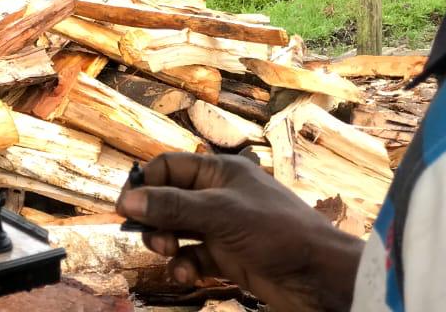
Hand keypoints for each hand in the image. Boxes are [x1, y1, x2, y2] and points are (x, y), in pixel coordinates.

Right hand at [116, 153, 363, 311]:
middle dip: (154, 218)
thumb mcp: (220, 214)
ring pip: (178, 230)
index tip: (125, 207)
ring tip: (168, 255)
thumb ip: (172, 207)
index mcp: (220, 172)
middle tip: (150, 237)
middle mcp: (218, 196)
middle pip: (169, 200)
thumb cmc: (275, 232)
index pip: (169, 167)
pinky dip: (185, 265)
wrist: (320, 277)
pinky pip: (193, 257)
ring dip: (166, 243)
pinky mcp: (228, 258)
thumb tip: (127, 201)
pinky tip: (186, 275)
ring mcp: (223, 228)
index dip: (145, 184)